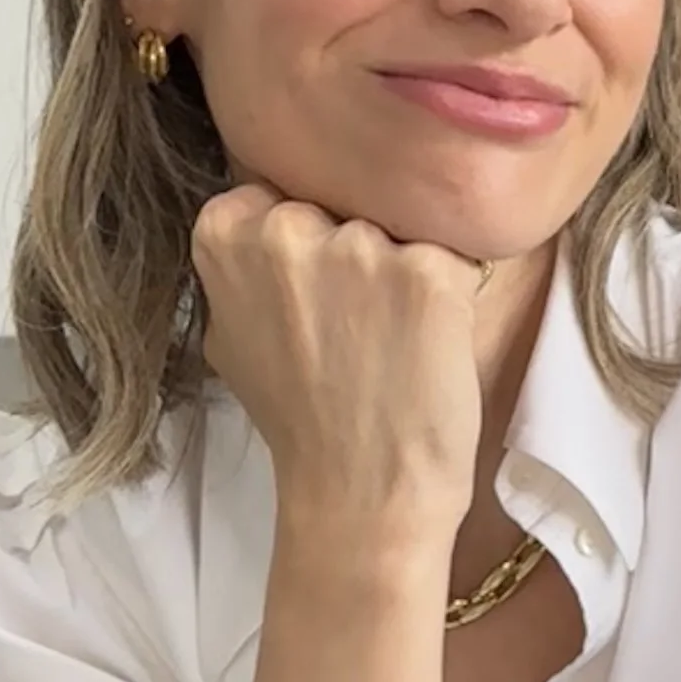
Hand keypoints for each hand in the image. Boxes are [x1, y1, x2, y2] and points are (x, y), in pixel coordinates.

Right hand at [192, 179, 485, 536]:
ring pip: (399, 226)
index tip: (313, 293)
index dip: (310, 239)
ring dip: (406, 271)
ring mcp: (359, 248)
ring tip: (391, 341)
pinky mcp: (429, 274)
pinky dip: (452, 295)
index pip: (284, 186)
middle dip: (357, 247)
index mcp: (225, 231)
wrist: (359, 495)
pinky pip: (455, 256)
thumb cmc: (301, 420)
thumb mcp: (231, 332)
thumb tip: (264, 213)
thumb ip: (242, 264)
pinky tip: (427, 346)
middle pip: (345, 200)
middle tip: (356, 325)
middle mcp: (286, 228)